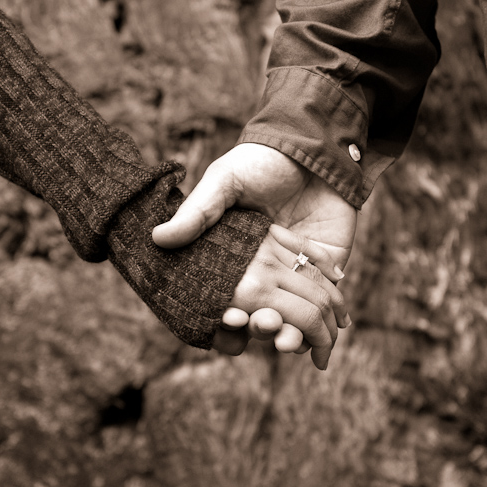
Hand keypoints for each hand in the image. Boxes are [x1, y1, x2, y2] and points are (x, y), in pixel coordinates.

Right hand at [153, 143, 357, 365]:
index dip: (223, 322)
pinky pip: (326, 307)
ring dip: (290, 339)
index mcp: (233, 260)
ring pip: (293, 322)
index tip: (226, 321)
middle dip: (261, 332)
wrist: (312, 145)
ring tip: (287, 341)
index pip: (225, 304)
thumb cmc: (262, 162)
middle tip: (263, 326)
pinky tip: (315, 337)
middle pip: (260, 319)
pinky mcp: (328, 269)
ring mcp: (297, 274)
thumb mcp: (224, 182)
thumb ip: (198, 213)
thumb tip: (158, 238)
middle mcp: (263, 273)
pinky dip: (322, 327)